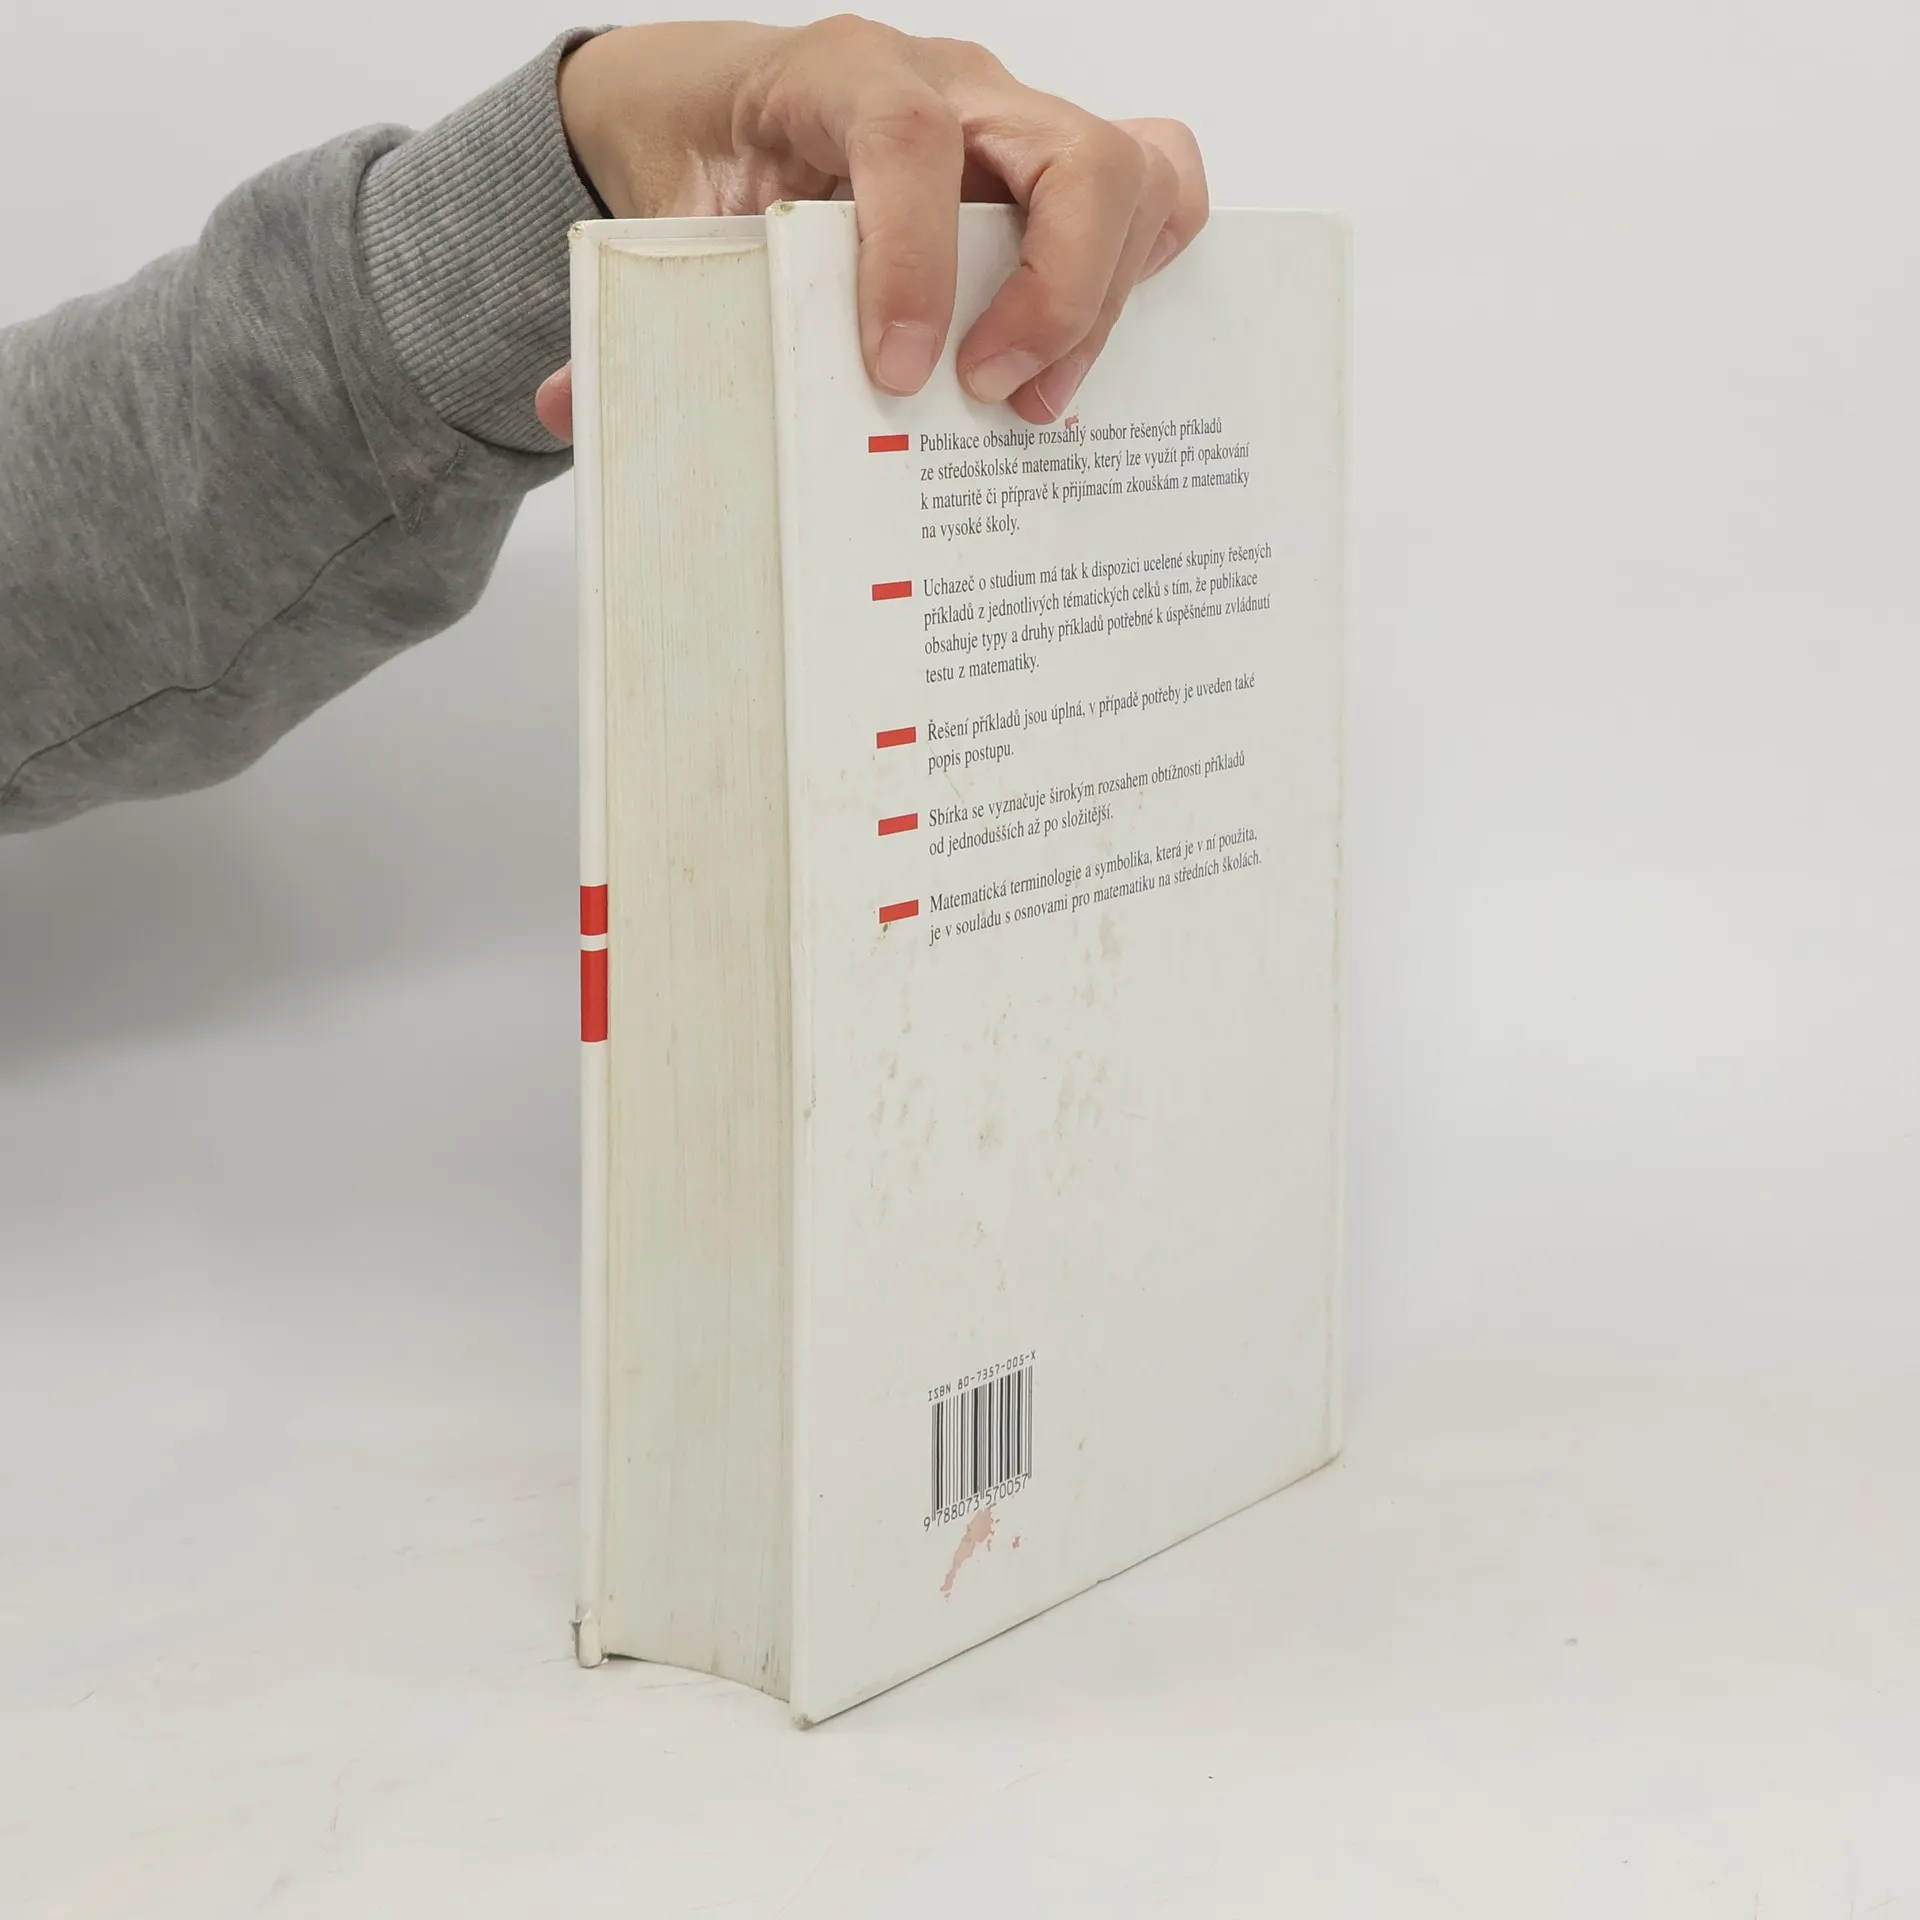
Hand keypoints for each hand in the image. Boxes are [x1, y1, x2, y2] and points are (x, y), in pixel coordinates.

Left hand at [534, 16, 1207, 441]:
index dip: (915, 258)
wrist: (722, 103)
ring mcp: (1020, 119)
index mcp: (838, 73)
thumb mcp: (664, 224)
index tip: (896, 370)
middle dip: (1052, 297)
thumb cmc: (705, 154)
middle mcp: (954, 82)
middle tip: (991, 399)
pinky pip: (1154, 183)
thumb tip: (572, 408)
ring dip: (1101, 302)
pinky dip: (1143, 264)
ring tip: (1033, 402)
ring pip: (1132, 172)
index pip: (906, 136)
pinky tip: (1085, 344)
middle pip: (1072, 155)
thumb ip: (639, 304)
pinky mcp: (1056, 163)